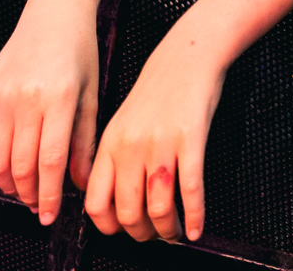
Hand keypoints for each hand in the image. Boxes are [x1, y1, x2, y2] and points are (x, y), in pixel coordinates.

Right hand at [0, 1, 101, 225]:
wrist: (52, 14)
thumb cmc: (78, 52)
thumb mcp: (91, 95)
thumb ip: (83, 142)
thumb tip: (81, 183)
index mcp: (58, 99)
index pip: (50, 162)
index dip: (50, 195)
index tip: (51, 214)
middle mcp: (25, 99)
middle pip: (20, 166)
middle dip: (29, 194)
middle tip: (38, 204)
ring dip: (7, 184)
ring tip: (21, 190)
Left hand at [83, 44, 227, 240]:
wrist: (188, 55)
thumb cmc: (159, 89)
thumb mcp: (123, 121)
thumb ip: (115, 157)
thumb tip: (115, 198)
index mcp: (110, 145)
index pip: (96, 204)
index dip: (109, 227)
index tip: (123, 231)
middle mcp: (130, 147)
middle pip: (128, 213)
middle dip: (142, 235)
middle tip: (154, 236)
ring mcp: (160, 144)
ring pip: (158, 208)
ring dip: (167, 231)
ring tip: (174, 233)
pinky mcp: (190, 140)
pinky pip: (191, 190)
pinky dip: (194, 217)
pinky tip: (196, 228)